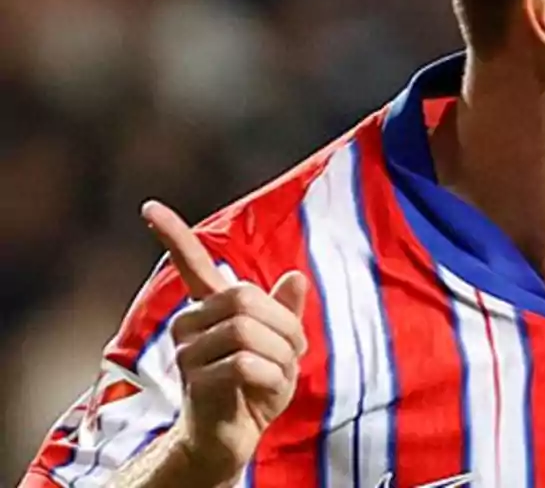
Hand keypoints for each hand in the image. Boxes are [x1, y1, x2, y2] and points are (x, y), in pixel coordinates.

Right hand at [143, 200, 307, 481]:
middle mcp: (190, 325)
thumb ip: (285, 313)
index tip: (149, 206)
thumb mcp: (281, 346)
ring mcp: (188, 353)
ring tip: (280, 376)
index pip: (190, 265)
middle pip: (246, 298)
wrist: (232, 437)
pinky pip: (245, 364)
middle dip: (284, 325)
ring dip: (281, 355)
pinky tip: (268, 391)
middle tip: (293, 353)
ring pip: (249, 331)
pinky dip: (272, 377)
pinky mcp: (197, 381)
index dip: (172, 235)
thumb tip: (295, 276)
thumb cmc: (255, 388)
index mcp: (210, 310)